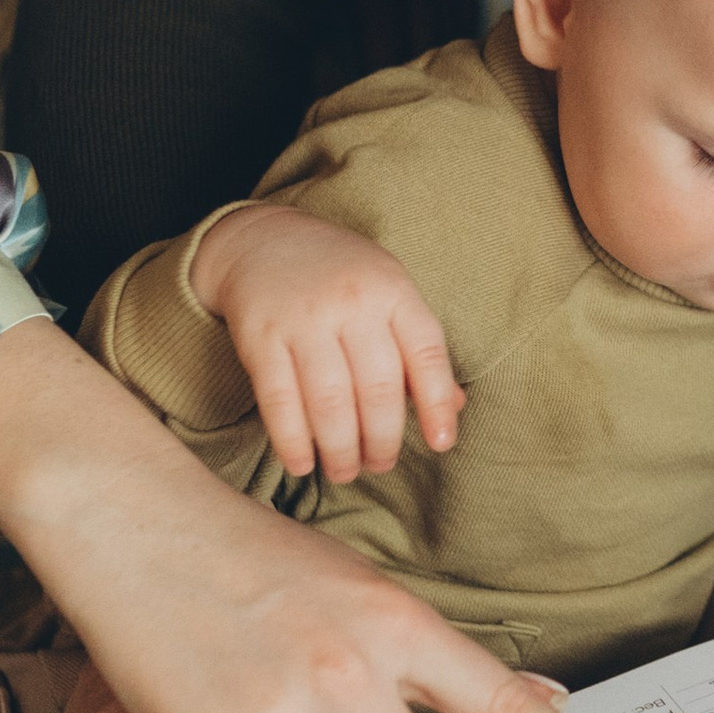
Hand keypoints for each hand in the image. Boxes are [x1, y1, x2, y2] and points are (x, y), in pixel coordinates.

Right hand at [0, 319, 650, 712]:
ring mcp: (287, 710)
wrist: (135, 523)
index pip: (503, 708)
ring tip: (254, 681)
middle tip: (322, 704)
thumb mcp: (345, 602)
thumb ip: (406, 682)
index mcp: (399, 621)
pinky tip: (213, 699)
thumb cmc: (250, 562)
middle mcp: (354, 668)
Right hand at [188, 202, 463, 483]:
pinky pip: (280, 400)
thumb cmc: (338, 275)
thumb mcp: (388, 293)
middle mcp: (352, 303)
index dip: (436, 404)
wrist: (259, 241)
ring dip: (341, 450)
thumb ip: (418, 348)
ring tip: (345, 471)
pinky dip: (292, 441)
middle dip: (382, 440)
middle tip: (380, 465)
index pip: (427, 352)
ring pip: (330, 402)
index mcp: (392, 290)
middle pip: (378, 389)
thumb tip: (453, 409)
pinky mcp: (260, 337)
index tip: (440, 444)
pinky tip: (302, 463)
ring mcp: (304, 319)